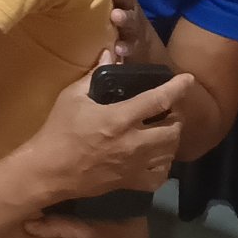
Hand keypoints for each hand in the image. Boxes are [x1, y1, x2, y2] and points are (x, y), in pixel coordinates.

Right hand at [19, 51, 189, 202]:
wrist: (50, 171)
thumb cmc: (59, 130)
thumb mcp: (72, 97)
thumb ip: (93, 75)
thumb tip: (110, 54)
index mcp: (120, 118)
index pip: (158, 100)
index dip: (177, 88)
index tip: (187, 79)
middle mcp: (133, 142)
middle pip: (173, 129)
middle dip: (175, 116)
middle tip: (168, 110)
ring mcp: (134, 165)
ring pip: (170, 152)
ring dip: (171, 139)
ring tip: (163, 130)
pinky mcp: (130, 183)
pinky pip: (160, 176)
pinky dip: (163, 166)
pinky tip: (155, 157)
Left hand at [99, 0, 159, 64]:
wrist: (148, 53)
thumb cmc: (123, 21)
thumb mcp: (115, 2)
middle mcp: (130, 9)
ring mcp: (134, 29)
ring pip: (130, 22)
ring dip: (124, 18)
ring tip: (116, 15)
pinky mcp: (135, 48)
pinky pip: (130, 48)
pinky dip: (125, 48)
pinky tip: (119, 48)